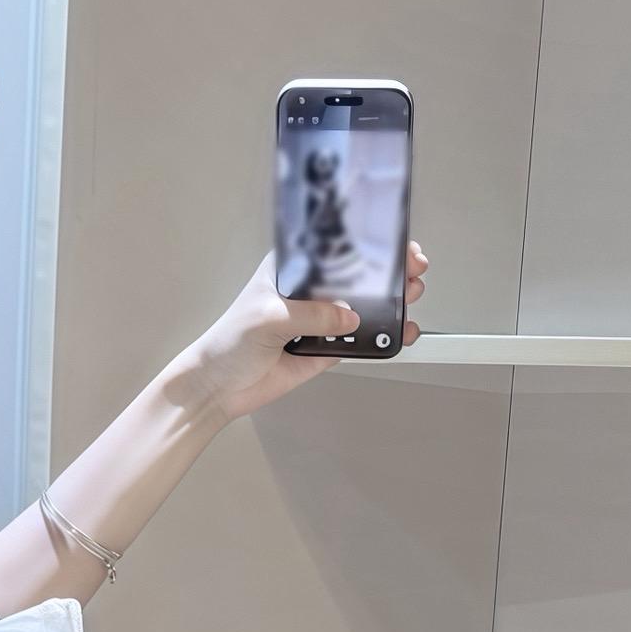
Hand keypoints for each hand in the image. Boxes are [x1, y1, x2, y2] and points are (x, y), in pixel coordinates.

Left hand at [175, 244, 428, 421]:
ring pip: (362, 307)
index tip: (395, 245)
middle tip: (412, 272)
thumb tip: (349, 316)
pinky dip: (380, 338)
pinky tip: (399, 333)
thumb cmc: (229, 342)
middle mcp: (307, 291)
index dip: (367, 243)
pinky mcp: (324, 349)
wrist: (219, 388)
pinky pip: (358, 341)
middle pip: (356, 275)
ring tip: (411, 298)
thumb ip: (311, 314)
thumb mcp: (269, 317)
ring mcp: (318, 320)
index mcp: (291, 268)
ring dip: (390, 303)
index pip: (335, 247)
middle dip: (388, 272)